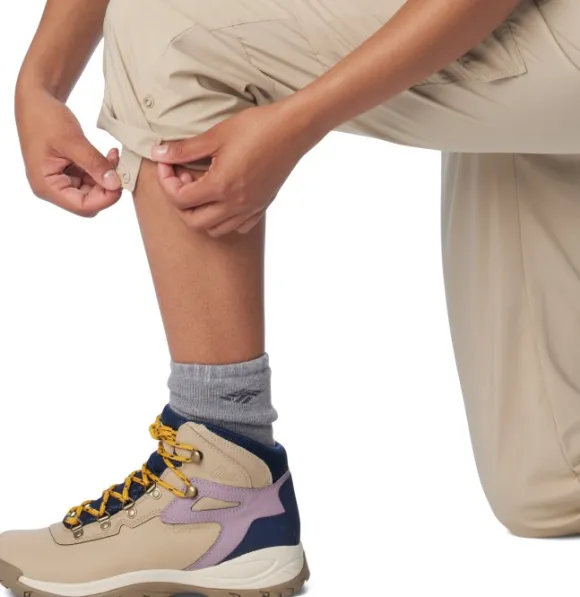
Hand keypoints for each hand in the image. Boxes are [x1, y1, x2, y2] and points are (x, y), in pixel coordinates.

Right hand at [16, 87, 121, 216]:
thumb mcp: (72, 140)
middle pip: (89, 201)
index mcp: (47, 186)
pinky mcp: (69, 173)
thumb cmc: (45, 118)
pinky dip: (102, 170)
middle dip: (107, 187)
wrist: (36, 101)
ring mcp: (62, 181)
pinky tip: (109, 156)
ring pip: (93, 191)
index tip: (120, 183)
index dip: (105, 199)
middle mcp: (53, 188)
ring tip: (114, 157)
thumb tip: (115, 184)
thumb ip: (94, 163)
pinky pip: (91, 179)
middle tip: (119, 167)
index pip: (82, 206)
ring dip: (107, 177)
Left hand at [150, 101, 318, 237]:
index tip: (166, 164)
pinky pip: (238, 226)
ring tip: (202, 188)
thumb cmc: (257, 128)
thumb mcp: (216, 135)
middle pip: (193, 222)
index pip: (180, 199)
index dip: (166, 181)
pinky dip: (225, 218)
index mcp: (221, 186)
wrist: (293, 130)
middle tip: (182, 178)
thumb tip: (158, 153)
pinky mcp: (261, 206)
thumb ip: (184, 149)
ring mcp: (250, 208)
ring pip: (215, 229)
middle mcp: (235, 204)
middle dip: (180, 203)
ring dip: (201, 214)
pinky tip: (224, 196)